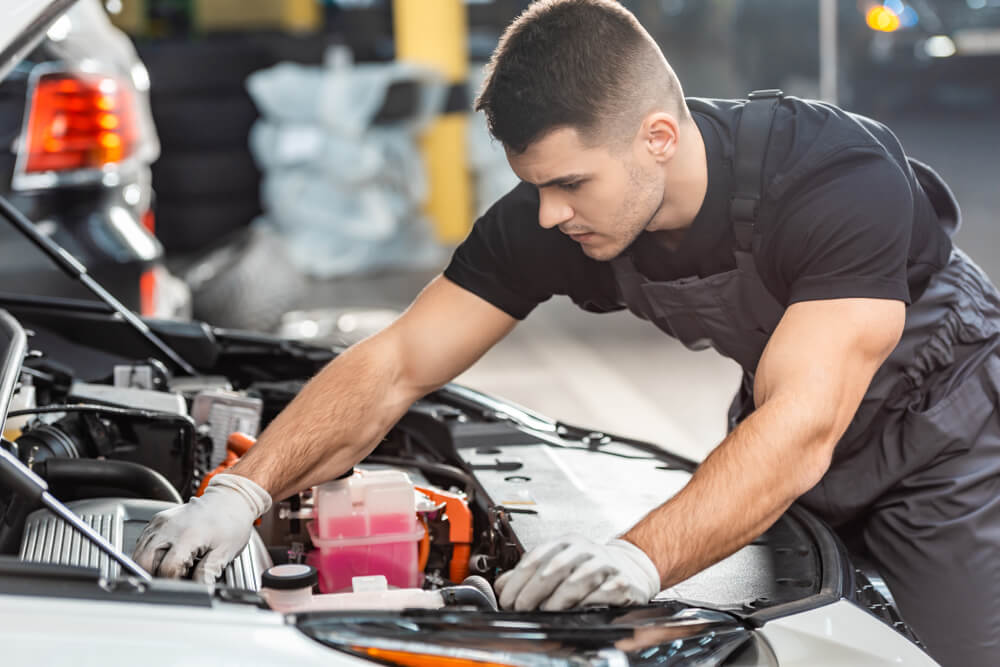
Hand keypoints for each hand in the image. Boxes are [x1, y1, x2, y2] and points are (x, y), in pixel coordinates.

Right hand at [132, 473, 271, 582]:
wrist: (230, 498)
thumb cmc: (231, 522)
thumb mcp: (225, 551)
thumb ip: (208, 573)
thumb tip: (200, 590)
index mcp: (187, 536)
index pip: (166, 569)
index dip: (173, 581)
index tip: (182, 583)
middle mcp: (169, 527)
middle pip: (143, 562)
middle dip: (154, 575)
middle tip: (174, 577)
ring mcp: (161, 522)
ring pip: (139, 552)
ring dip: (149, 565)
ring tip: (173, 565)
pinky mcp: (157, 520)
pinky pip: (143, 542)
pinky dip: (149, 553)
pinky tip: (167, 555)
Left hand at [494, 534, 659, 610]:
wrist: (631, 568)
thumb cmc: (589, 568)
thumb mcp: (558, 564)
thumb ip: (529, 574)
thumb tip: (500, 585)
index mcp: (565, 543)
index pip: (536, 557)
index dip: (518, 579)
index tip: (507, 599)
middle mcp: (584, 550)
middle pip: (554, 567)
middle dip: (533, 590)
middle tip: (522, 608)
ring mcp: (604, 564)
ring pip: (577, 579)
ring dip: (558, 599)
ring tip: (547, 611)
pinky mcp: (622, 582)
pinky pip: (603, 592)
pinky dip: (588, 602)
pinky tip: (578, 611)